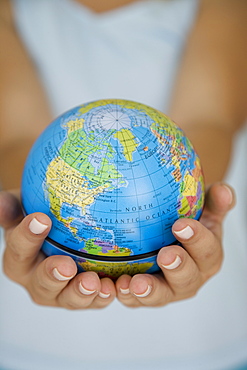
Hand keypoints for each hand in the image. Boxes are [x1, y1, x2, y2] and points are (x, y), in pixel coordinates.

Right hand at [0, 191, 115, 308]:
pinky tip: (114, 287)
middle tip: (66, 266)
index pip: (19, 248)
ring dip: (81, 293)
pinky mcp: (84, 297)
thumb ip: (13, 208)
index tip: (41, 219)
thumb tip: (1, 204)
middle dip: (53, 276)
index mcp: (19, 259)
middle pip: (43, 284)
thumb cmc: (42, 218)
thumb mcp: (25, 208)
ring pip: (69, 299)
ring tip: (94, 283)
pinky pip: (95, 301)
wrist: (61, 237)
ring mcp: (61, 293)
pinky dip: (104, 297)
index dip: (28, 237)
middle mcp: (37, 281)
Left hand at [115, 182, 234, 306]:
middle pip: (186, 278)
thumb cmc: (188, 225)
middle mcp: (190, 278)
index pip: (207, 249)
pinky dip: (126, 296)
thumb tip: (223, 190)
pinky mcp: (145, 296)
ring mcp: (167, 290)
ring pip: (160, 295)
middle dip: (177, 267)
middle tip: (165, 255)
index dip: (197, 238)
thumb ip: (214, 202)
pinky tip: (117, 286)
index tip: (181, 225)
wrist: (170, 243)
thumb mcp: (204, 212)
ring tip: (136, 283)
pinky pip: (136, 300)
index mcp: (207, 257)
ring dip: (149, 290)